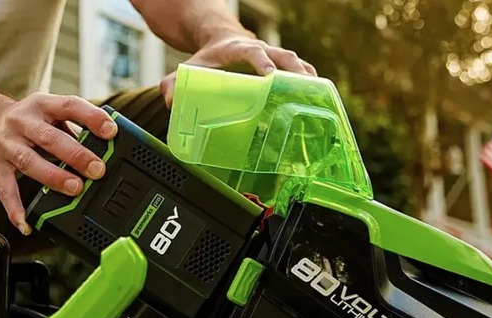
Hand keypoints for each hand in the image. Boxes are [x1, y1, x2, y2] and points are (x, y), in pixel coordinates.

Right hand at [0, 93, 117, 234]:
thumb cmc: (33, 122)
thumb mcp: (54, 115)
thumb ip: (78, 130)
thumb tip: (108, 153)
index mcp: (42, 104)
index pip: (69, 106)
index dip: (91, 118)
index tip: (111, 132)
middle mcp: (21, 120)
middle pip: (49, 138)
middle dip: (76, 155)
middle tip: (97, 170)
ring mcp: (4, 141)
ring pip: (29, 161)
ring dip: (54, 177)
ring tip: (75, 188)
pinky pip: (4, 189)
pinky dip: (14, 208)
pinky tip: (25, 222)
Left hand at [160, 34, 316, 106]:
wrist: (220, 41)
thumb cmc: (208, 58)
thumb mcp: (190, 68)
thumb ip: (173, 83)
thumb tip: (170, 101)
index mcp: (239, 48)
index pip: (253, 51)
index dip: (262, 62)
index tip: (269, 76)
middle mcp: (262, 50)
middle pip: (284, 56)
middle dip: (295, 71)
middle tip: (306, 88)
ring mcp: (274, 57)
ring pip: (297, 64)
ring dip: (308, 79)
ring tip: (321, 98)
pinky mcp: (281, 66)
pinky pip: (300, 73)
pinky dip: (312, 85)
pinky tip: (321, 102)